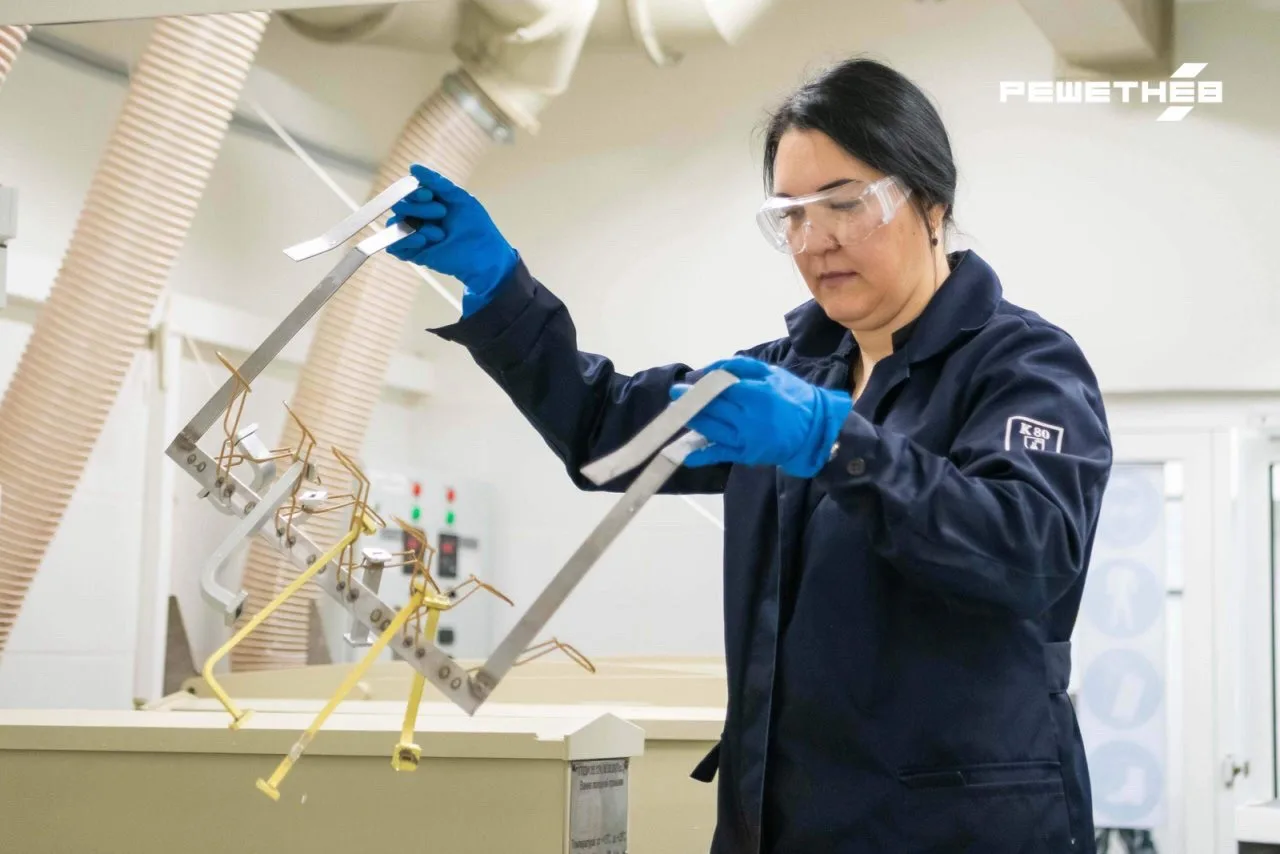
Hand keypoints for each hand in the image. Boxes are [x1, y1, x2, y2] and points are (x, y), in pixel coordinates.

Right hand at [386, 164, 518, 315]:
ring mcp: (414, 235)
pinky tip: (423, 241)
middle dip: (418, 208)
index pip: (407, 191)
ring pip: (394, 225)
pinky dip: (404, 241)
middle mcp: (417, 217)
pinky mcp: (413, 254)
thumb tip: (413, 167)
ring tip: (439, 234)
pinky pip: (393, 246)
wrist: (485, 256)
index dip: (414, 191)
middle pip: (399, 206)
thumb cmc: (476, 225)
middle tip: (442, 213)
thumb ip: (438, 182)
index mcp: (427, 202)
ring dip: (414, 226)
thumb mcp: (460, 198)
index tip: (430, 195)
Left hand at [670, 356, 852, 477]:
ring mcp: (746, 439)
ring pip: (711, 429)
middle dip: (690, 403)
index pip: (720, 389)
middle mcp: (749, 418)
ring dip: (691, 421)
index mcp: (757, 395)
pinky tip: (683, 453)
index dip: (700, 386)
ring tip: (677, 413)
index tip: (685, 383)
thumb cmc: (793, 396)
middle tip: (674, 396)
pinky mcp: (746, 454)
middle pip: (712, 409)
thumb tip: (709, 371)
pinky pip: (719, 454)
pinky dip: (700, 455)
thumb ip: (740, 367)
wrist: (815, 430)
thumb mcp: (771, 372)